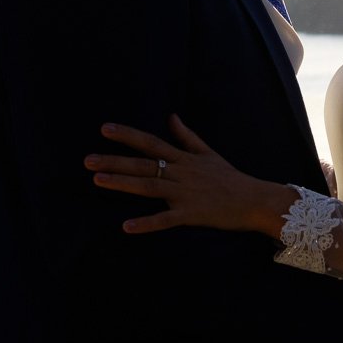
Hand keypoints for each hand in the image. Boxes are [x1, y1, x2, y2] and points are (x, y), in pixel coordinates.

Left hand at [84, 115, 294, 235]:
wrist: (255, 199)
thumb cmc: (230, 177)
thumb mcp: (208, 153)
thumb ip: (187, 136)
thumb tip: (171, 116)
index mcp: (183, 158)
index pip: (150, 143)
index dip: (127, 136)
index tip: (104, 129)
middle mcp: (181, 173)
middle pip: (143, 165)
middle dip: (114, 161)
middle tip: (87, 160)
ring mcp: (185, 194)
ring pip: (149, 186)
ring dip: (123, 184)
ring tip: (98, 180)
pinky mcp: (191, 215)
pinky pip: (165, 220)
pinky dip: (146, 223)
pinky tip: (126, 226)